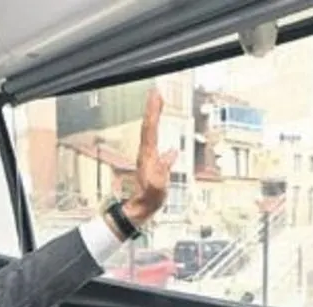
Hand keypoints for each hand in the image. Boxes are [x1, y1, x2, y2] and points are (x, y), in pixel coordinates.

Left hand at [122, 89, 177, 223]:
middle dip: (152, 107)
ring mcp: (147, 156)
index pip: (150, 129)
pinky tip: (160, 127)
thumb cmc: (149, 199)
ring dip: (153, 115)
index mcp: (148, 156)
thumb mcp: (158, 187)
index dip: (153, 112)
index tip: (156, 96)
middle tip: (156, 92)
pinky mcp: (150, 160)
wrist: (141, 208)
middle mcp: (146, 153)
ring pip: (149, 130)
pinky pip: (153, 138)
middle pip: (148, 125)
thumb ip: (163, 171)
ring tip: (157, 102)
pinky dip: (156, 128)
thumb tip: (171, 154)